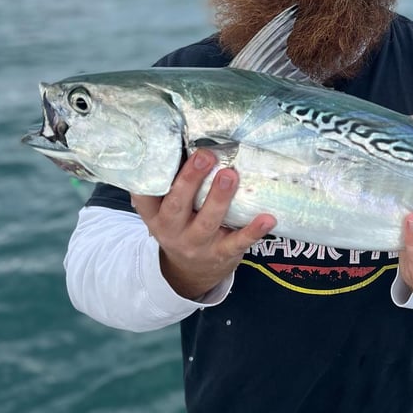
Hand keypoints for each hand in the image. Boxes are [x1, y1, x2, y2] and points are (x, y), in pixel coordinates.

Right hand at [131, 151, 275, 298]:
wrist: (192, 272)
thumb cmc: (182, 226)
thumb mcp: (167, 211)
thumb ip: (172, 185)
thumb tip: (185, 140)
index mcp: (155, 216)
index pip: (144, 197)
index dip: (148, 178)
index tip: (159, 154)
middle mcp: (171, 231)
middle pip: (177, 205)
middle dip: (191, 179)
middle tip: (206, 155)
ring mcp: (197, 244)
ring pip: (207, 222)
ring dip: (219, 198)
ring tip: (230, 175)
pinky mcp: (221, 254)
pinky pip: (237, 242)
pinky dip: (253, 231)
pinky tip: (267, 218)